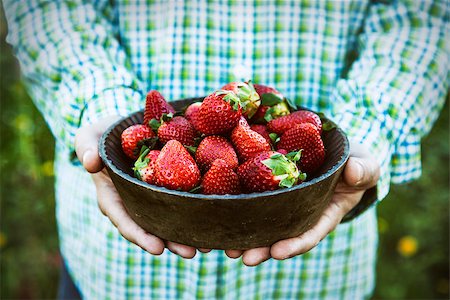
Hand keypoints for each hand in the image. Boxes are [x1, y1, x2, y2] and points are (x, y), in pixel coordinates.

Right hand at [75, 116, 198, 257]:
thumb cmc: (102, 135)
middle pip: (152, 227)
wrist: (124, 127)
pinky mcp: (169, 185)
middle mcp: (134, 202)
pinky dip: (196, 209)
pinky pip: (182, 199)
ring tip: (208, 244)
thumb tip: (90, 163)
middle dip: (171, 241)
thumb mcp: (88, 136)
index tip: (157, 248)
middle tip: (191, 252)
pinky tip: (214, 215)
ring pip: (170, 219)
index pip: (125, 220)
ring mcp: (152, 196)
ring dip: (187, 233)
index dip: (140, 235)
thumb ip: (85, 147)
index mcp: (114, 197)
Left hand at [225, 141, 379, 265]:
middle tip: (243, 258)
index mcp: (324, 213)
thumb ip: (364, 169)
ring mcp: (285, 201)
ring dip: (246, 236)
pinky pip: (255, 197)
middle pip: (280, 234)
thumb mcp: (365, 164)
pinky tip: (222, 213)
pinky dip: (240, 207)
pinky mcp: (271, 185)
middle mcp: (301, 212)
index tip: (278, 252)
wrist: (336, 151)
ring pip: (263, 222)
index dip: (294, 244)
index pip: (309, 233)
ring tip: (227, 247)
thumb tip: (354, 172)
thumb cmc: (353, 161)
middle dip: (262, 248)